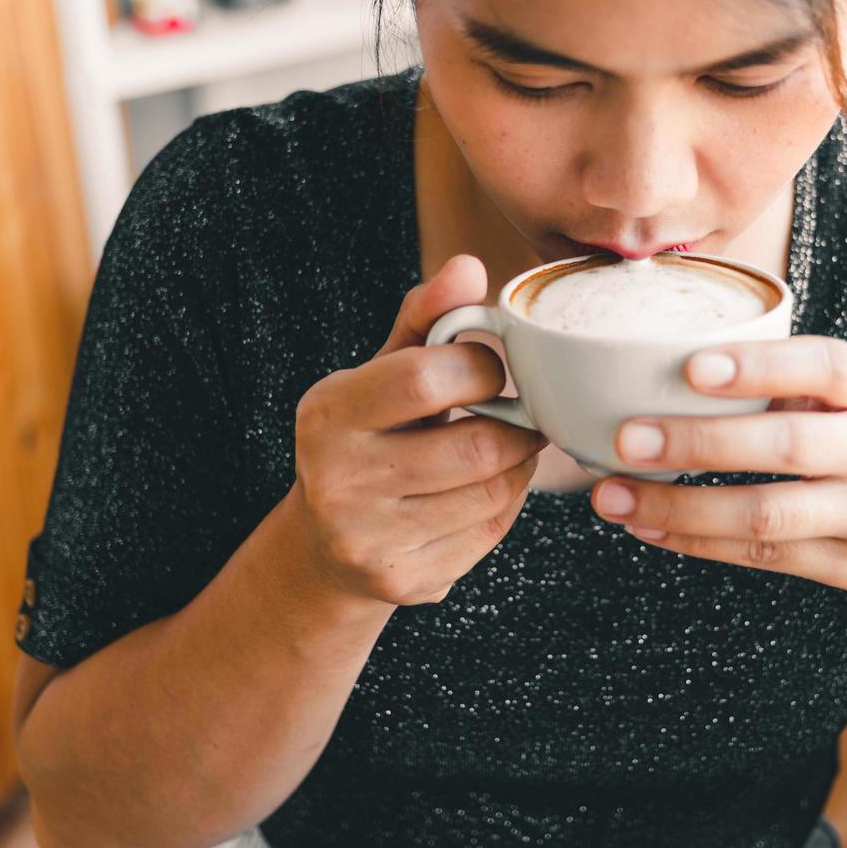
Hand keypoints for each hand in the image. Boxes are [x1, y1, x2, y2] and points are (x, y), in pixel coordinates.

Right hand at [287, 254, 547, 606]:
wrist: (325, 545)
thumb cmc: (367, 438)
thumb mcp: (380, 374)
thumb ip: (424, 319)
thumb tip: (469, 266)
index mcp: (328, 413)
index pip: (425, 377)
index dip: (480, 368)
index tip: (489, 369)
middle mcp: (337, 479)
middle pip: (473, 447)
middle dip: (514, 425)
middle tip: (520, 412)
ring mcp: (367, 537)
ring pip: (491, 492)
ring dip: (518, 465)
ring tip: (508, 446)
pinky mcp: (402, 581)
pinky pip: (488, 533)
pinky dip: (505, 505)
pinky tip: (486, 489)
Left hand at [587, 336, 846, 600]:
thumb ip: (797, 383)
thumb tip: (675, 367)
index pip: (825, 367)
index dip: (759, 366)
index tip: (691, 366)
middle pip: (787, 447)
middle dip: (698, 443)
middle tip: (623, 438)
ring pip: (768, 516)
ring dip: (681, 508)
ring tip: (614, 497)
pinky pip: (769, 559)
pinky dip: (701, 543)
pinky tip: (651, 528)